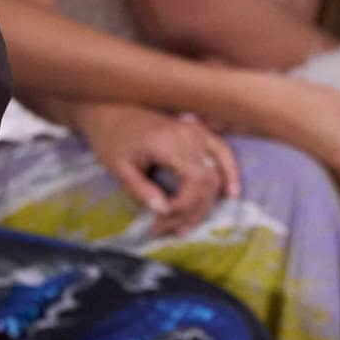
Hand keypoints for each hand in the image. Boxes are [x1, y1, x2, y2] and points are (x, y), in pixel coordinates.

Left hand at [71, 103, 234, 236]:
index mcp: (169, 141)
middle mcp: (188, 134)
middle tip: (170, 230)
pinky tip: (231, 193)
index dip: (185, 206)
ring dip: (207, 203)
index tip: (163, 219)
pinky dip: (229, 172)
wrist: (108, 108)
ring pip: (216, 172)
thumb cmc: (111, 137)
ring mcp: (195, 130)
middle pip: (208, 181)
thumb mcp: (118, 166)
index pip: (195, 181)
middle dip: (192, 212)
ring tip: (188, 225)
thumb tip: (164, 212)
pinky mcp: (196, 130)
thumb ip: (140, 190)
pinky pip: (222, 151)